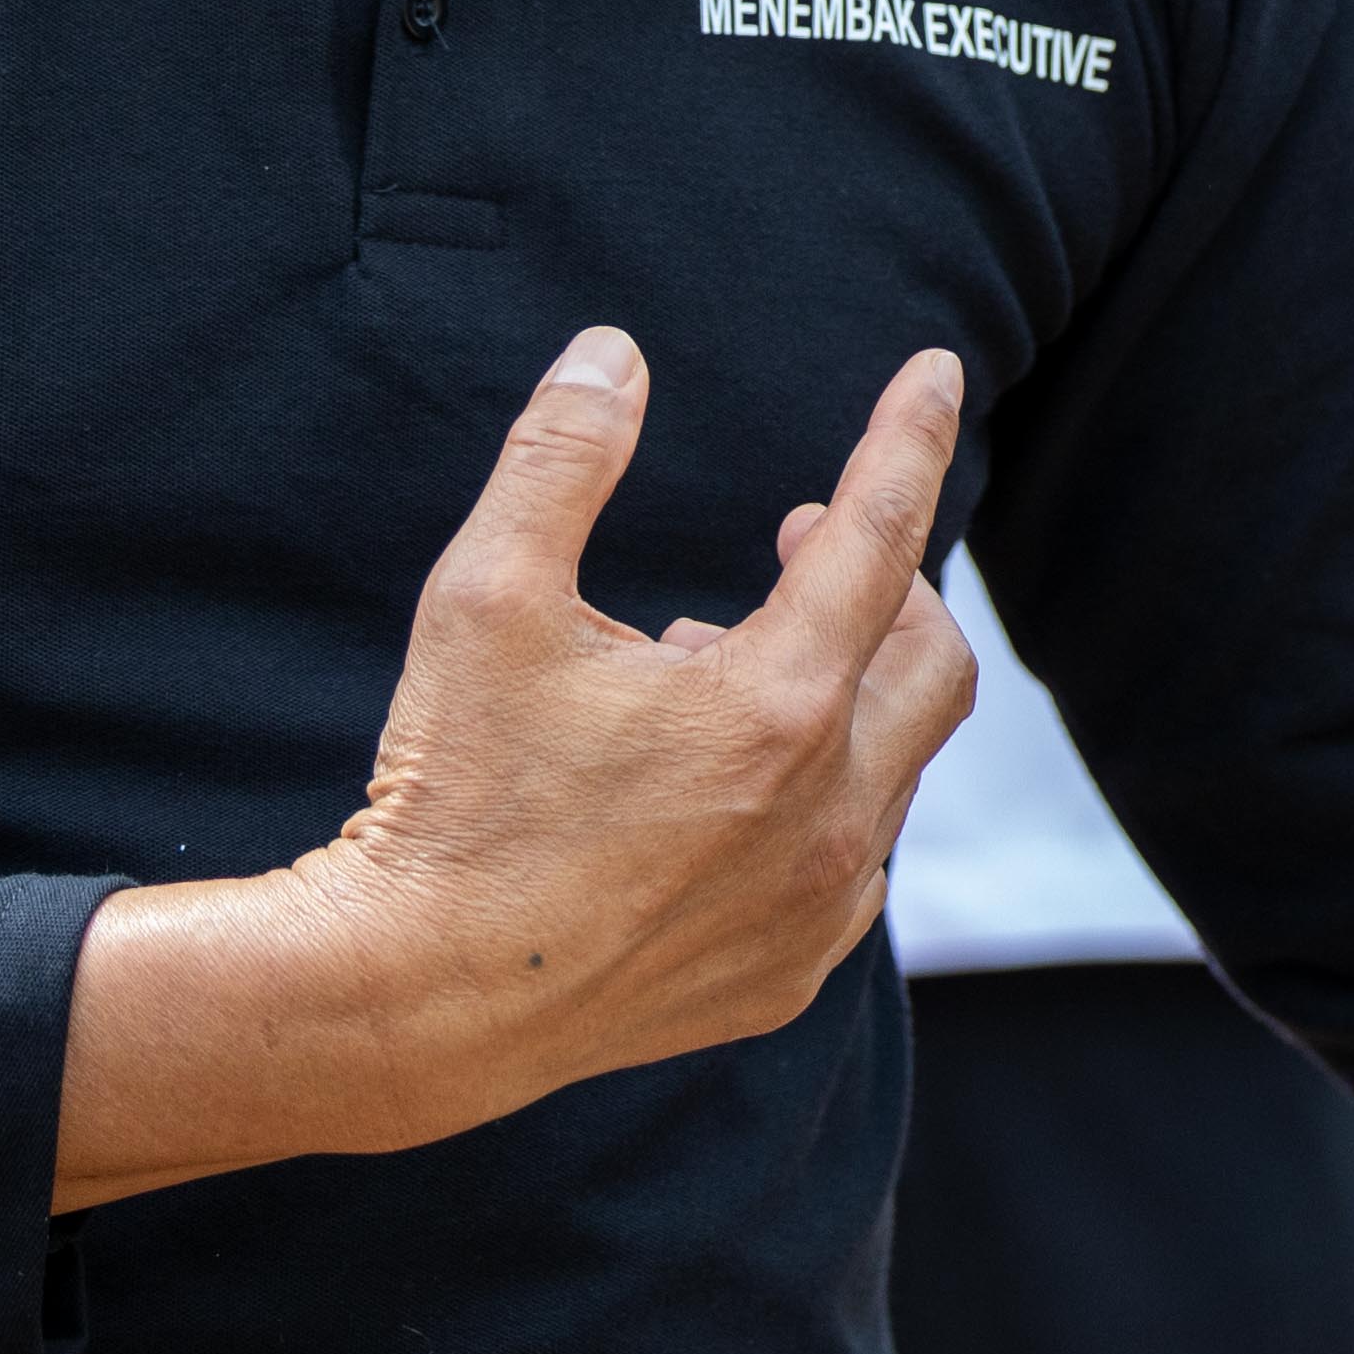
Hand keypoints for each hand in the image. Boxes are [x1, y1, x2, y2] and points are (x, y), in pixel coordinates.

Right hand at [51, 333, 976, 1206]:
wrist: (416, 1000)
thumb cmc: (450, 792)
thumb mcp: (486, 597)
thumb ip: (560, 460)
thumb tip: (614, 353)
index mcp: (774, 708)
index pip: (880, 536)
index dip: (909, 440)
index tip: (938, 374)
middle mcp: (827, 814)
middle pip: (932, 656)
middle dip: (883, 578)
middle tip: (793, 541)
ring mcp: (816, 907)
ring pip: (892, 764)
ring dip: (834, 691)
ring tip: (705, 669)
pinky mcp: (787, 974)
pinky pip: (849, 860)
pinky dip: (815, 793)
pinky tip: (714, 786)